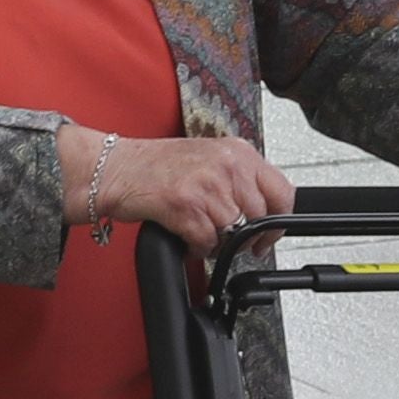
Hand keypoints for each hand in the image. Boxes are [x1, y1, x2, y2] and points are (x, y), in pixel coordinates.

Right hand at [70, 123, 300, 251]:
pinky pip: (208, 242)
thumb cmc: (157, 166)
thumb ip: (240, 179)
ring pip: (235, 232)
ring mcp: (207, 184)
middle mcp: (227, 165)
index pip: (282, 191)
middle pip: (259, 217)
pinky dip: (198, 247)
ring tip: (201, 232)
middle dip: (245, 237)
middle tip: (230, 240)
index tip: (268, 235)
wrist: (115, 169)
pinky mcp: (187, 206)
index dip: (278, 222)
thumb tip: (265, 211)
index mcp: (237, 152)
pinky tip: (186, 235)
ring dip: (218, 242)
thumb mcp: (209, 159)